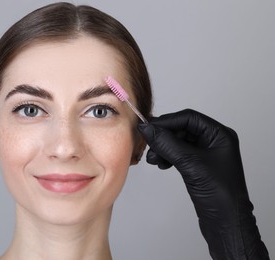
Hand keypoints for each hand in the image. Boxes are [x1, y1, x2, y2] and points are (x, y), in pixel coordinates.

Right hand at [138, 109, 268, 259]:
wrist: (226, 223)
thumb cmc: (219, 194)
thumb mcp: (190, 164)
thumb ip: (167, 144)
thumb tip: (148, 128)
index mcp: (219, 135)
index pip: (188, 118)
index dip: (167, 121)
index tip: (148, 127)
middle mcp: (213, 141)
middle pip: (182, 129)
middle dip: (164, 137)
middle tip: (149, 144)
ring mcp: (206, 154)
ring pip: (178, 142)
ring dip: (163, 148)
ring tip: (153, 159)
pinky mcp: (199, 166)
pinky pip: (179, 154)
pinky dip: (167, 156)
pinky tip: (161, 164)